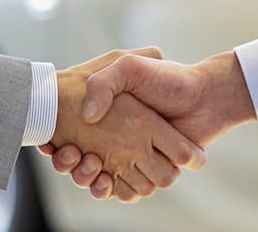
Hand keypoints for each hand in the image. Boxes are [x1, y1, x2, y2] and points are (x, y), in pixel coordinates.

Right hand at [44, 49, 206, 202]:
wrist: (206, 97)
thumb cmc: (169, 80)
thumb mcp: (130, 67)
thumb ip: (103, 83)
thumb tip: (87, 117)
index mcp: (110, 116)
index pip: (68, 135)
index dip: (55, 142)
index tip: (51, 140)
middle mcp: (117, 138)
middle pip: (77, 161)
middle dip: (67, 163)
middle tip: (67, 152)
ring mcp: (131, 157)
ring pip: (95, 179)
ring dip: (85, 176)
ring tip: (87, 161)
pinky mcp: (147, 174)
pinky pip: (121, 190)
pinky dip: (108, 189)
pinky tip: (104, 178)